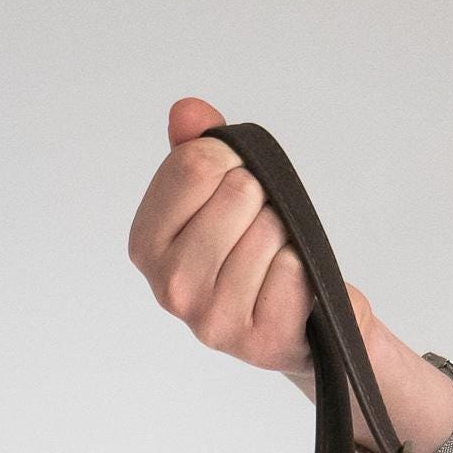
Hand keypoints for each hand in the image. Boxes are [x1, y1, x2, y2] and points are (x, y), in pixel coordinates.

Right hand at [126, 95, 374, 378]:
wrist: (302, 326)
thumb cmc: (256, 257)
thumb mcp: (219, 198)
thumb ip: (197, 150)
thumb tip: (190, 112)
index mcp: (146, 244)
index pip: (195, 165)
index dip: (233, 160)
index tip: (241, 181)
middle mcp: (171, 287)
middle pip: (237, 192)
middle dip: (263, 200)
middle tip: (263, 230)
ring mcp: (213, 319)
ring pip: (270, 230)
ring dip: (287, 235)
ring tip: (276, 260)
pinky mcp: (260, 340)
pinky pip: (295, 270)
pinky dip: (305, 271)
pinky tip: (293, 289)